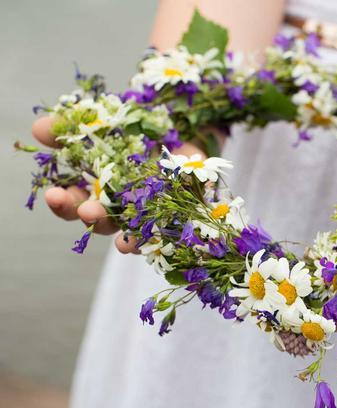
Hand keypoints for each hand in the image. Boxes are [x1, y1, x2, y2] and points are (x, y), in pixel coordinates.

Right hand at [31, 116, 206, 253]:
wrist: (185, 133)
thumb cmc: (140, 132)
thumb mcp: (109, 122)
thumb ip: (76, 127)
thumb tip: (38, 128)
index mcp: (98, 186)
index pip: (74, 202)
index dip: (62, 202)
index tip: (53, 194)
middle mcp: (119, 205)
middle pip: (98, 219)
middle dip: (88, 215)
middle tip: (85, 210)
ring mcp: (146, 211)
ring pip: (126, 228)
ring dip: (118, 231)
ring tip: (117, 234)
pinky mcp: (173, 213)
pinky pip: (159, 231)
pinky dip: (145, 239)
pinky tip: (133, 241)